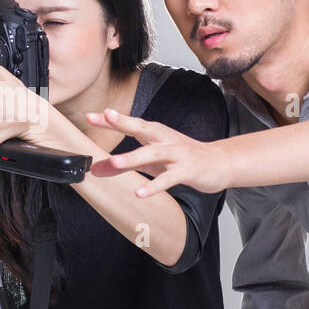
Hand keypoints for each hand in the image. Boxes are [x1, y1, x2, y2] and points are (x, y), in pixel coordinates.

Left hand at [86, 108, 230, 195]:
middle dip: (122, 122)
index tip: (89, 115)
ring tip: (114, 162)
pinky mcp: (187, 170)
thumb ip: (122, 166)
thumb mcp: (149, 163)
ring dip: (133, 156)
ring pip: (153, 152)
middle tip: (103, 118)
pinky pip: (169, 178)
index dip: (110, 119)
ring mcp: (176, 153)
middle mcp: (164, 139)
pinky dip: (155, 186)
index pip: (129, 123)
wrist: (219, 163)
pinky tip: (140, 193)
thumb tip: (95, 170)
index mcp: (154, 133)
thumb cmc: (181, 159)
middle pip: (141, 127)